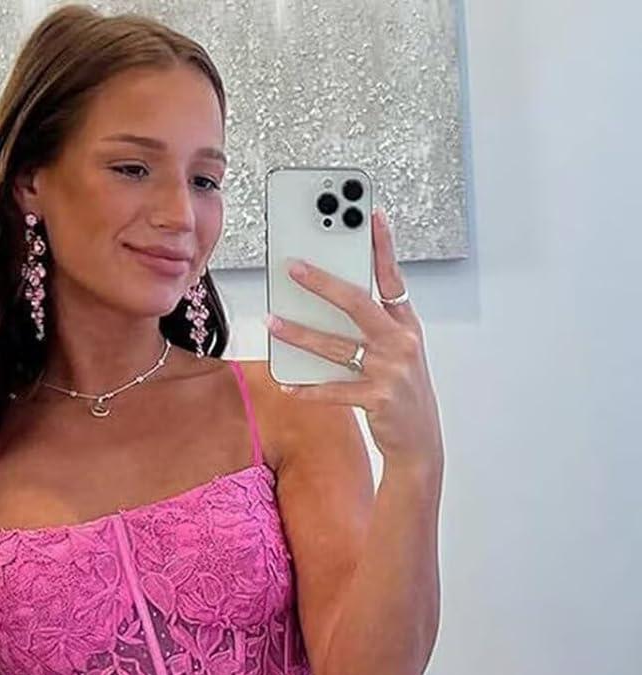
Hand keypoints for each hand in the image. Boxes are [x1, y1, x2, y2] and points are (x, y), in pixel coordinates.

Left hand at [264, 206, 443, 470]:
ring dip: (300, 333)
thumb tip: (328, 306)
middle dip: (323, 283)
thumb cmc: (403, 392)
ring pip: (336, 346)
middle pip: (358, 303)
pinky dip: (308, 388)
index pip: (392, 278)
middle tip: (293, 267)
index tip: (369, 214)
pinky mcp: (377, 398)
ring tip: (273, 321)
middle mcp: (401, 342)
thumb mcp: (398, 353)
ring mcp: (390, 371)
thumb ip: (372, 328)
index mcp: (406, 325)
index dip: (382, 246)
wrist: (420, 441)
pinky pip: (334, 390)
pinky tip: (287, 382)